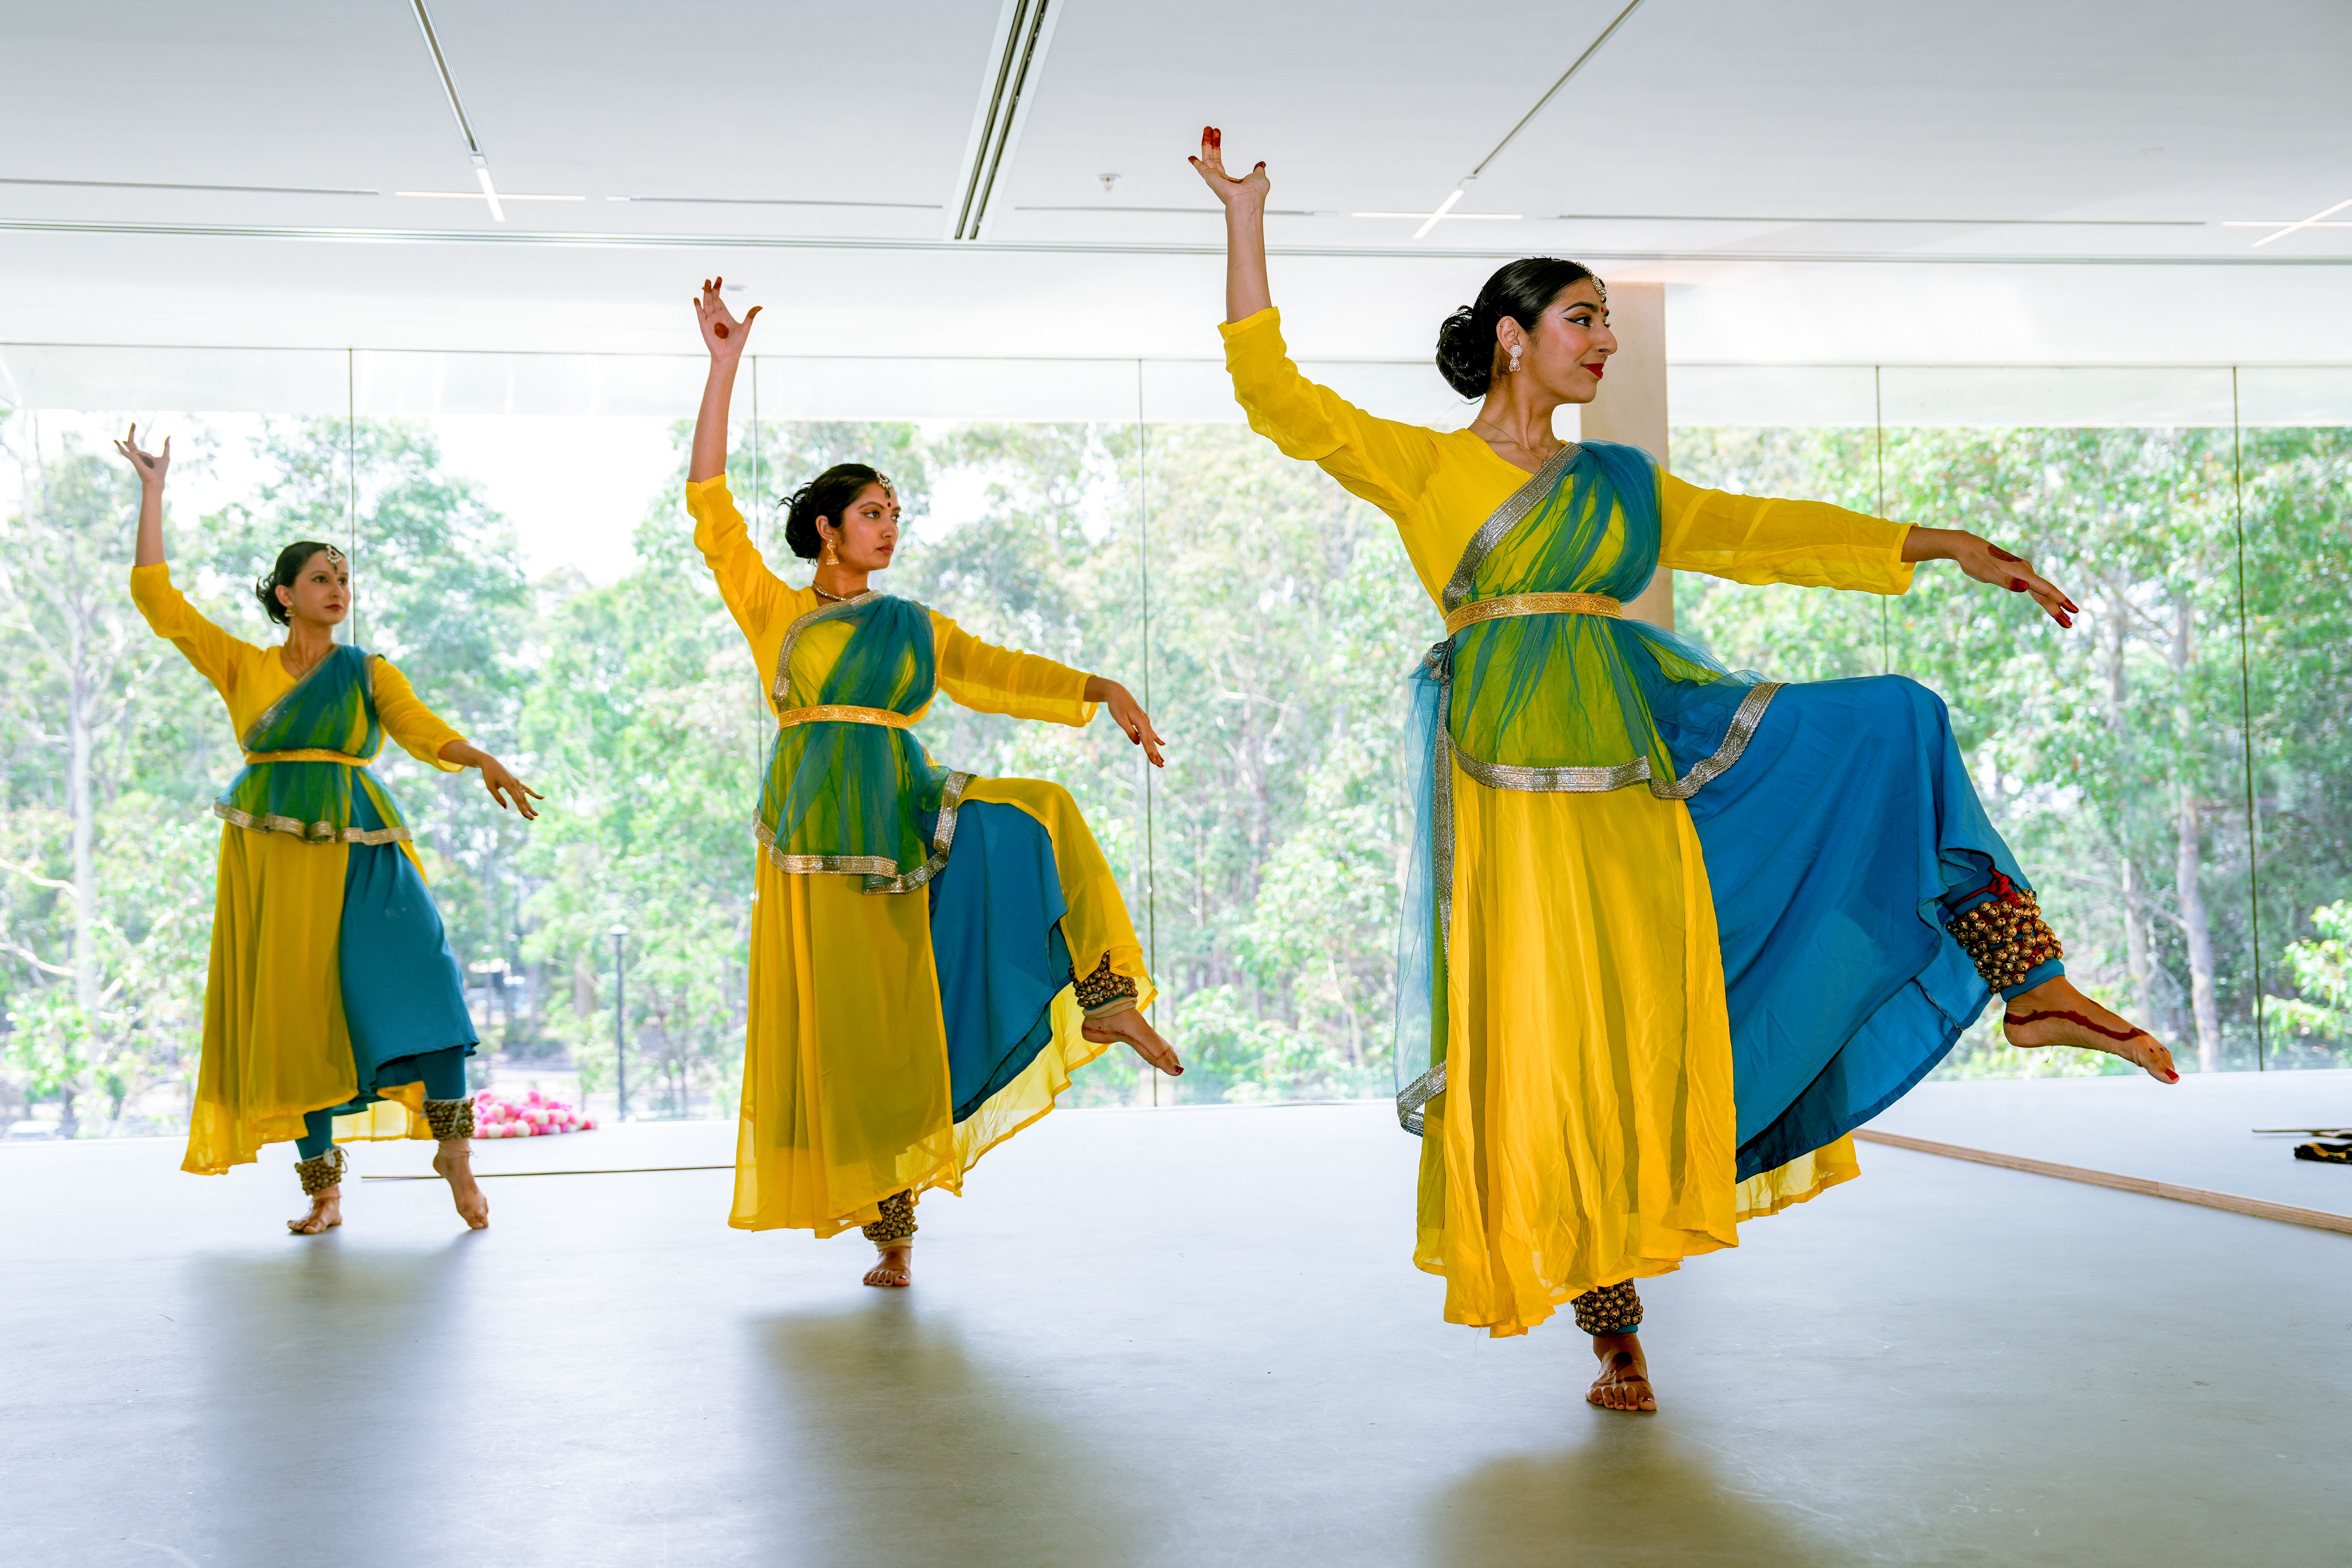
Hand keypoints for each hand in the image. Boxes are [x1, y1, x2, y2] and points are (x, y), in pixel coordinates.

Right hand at [112, 423, 169, 487]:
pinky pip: (125, 452)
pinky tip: (116, 441)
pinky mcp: (133, 459)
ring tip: (133, 424)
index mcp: (142, 455)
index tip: (132, 428)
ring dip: (132, 433)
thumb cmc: (161, 470)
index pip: (135, 446)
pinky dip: (121, 447)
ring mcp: (134, 457)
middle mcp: (136, 456)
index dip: (133, 436)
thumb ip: (166, 446)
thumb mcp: (166, 456)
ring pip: (130, 443)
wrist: (156, 480)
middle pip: (131, 442)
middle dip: (132, 432)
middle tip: (134, 422)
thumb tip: (169, 435)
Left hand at [444, 746, 542, 819]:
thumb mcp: (490, 787)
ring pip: (525, 797)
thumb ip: (498, 797)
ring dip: (530, 806)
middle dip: (528, 810)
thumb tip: (506, 808)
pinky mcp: (517, 782)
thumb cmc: (489, 775)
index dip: (522, 808)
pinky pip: (528, 790)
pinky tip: (542, 798)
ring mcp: (518, 783)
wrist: (491, 763)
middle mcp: (516, 784)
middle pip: (523, 800)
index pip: (517, 799)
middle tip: (533, 819)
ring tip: (537, 814)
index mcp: (509, 785)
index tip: (526, 816)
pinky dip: (534, 794)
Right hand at [693, 276, 759, 362]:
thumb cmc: (737, 344)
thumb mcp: (745, 327)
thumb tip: (760, 306)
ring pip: (706, 303)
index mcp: (725, 314)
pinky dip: (698, 306)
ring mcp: (709, 320)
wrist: (728, 355)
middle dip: (712, 289)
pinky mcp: (704, 325)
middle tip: (711, 279)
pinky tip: (696, 298)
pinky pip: (700, 313)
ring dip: (706, 294)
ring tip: (705, 284)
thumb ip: (750, 316)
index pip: (720, 299)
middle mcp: (716, 315)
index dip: (718, 289)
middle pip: (713, 298)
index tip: (719, 279)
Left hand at [1088, 678, 1166, 766]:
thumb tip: (1137, 743)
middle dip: (1156, 754)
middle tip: (1161, 766)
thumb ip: (1130, 732)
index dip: (1149, 752)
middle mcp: (1145, 722)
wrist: (1118, 693)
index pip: (1146, 740)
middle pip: (1151, 741)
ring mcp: (1145, 721)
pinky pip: (1151, 732)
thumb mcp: (1121, 720)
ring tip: (1162, 760)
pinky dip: (1156, 739)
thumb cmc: (1117, 706)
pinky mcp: (1142, 720)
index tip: (1153, 761)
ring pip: (1152, 738)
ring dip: (1156, 750)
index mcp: (1141, 722)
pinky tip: (1162, 744)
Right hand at [1189, 125, 1268, 212]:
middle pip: (1212, 158)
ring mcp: (1215, 179)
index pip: (1219, 163)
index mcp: (1230, 181)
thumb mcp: (1259, 177)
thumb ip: (1258, 170)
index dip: (1217, 149)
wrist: (1247, 200)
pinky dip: (1195, 163)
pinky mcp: (1211, 178)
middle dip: (1211, 143)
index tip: (1217, 136)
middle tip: (1210, 129)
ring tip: (1207, 129)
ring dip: (1207, 143)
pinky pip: (1201, 168)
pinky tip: (1191, 157)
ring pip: (1208, 157)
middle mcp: (1220, 181)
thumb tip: (1260, 165)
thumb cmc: (1254, 194)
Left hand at [1906, 527, 2078, 629]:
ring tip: (2063, 617)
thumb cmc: (1975, 561)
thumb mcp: (1988, 574)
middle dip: (2058, 608)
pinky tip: (2047, 601)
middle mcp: (2025, 570)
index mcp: (2021, 572)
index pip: (2044, 589)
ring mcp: (2022, 571)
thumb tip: (2026, 588)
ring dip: (2052, 604)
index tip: (2072, 612)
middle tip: (2069, 625)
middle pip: (2045, 592)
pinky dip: (2042, 596)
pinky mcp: (2017, 572)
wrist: (1967, 546)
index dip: (2058, 602)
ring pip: (2040, 590)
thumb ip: (2007, 582)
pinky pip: (2034, 586)